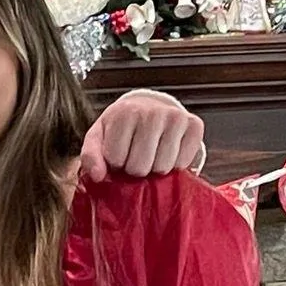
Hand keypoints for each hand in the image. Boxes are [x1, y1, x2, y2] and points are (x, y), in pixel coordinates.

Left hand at [81, 92, 204, 183]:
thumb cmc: (121, 129)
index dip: (118, 163)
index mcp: (126, 112)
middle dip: (136, 168)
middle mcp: (153, 111)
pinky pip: (183, 163)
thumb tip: (97, 175)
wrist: (150, 109)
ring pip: (162, 168)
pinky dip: (176, 166)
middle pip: (140, 167)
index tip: (121, 152)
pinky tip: (169, 153)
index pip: (118, 160)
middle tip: (137, 156)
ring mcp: (176, 117)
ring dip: (155, 168)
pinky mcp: (195, 126)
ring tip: (152, 155)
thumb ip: (90, 156)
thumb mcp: (99, 139)